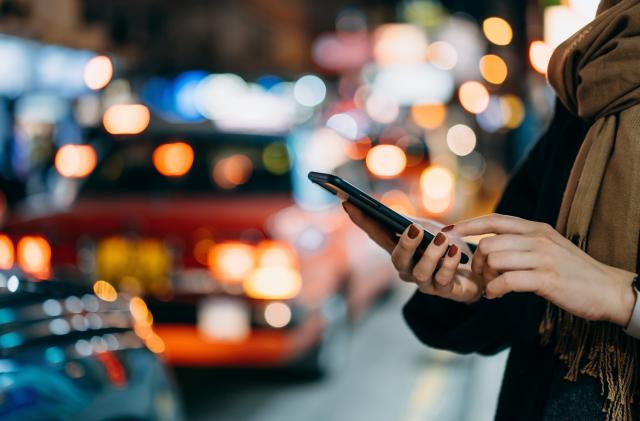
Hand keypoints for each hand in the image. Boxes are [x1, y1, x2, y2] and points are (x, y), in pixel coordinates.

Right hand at [342, 202, 484, 302]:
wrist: (478, 270)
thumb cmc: (448, 248)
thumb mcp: (429, 230)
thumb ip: (411, 224)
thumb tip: (392, 216)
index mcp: (400, 250)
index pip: (376, 235)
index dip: (361, 221)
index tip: (348, 203)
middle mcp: (408, 269)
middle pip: (397, 259)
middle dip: (405, 244)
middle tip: (414, 229)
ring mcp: (425, 282)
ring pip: (420, 272)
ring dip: (431, 254)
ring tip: (442, 240)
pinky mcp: (446, 291)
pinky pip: (443, 280)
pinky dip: (449, 264)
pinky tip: (455, 251)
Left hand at [450, 213, 636, 326]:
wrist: (609, 290)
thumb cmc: (574, 272)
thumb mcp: (548, 248)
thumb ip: (522, 243)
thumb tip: (490, 245)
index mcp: (536, 228)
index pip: (494, 220)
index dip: (468, 225)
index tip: (448, 231)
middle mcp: (537, 238)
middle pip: (488, 244)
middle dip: (476, 262)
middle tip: (481, 277)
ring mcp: (542, 257)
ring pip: (494, 260)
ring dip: (484, 277)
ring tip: (490, 287)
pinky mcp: (546, 279)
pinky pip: (506, 281)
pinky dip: (494, 290)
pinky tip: (495, 296)